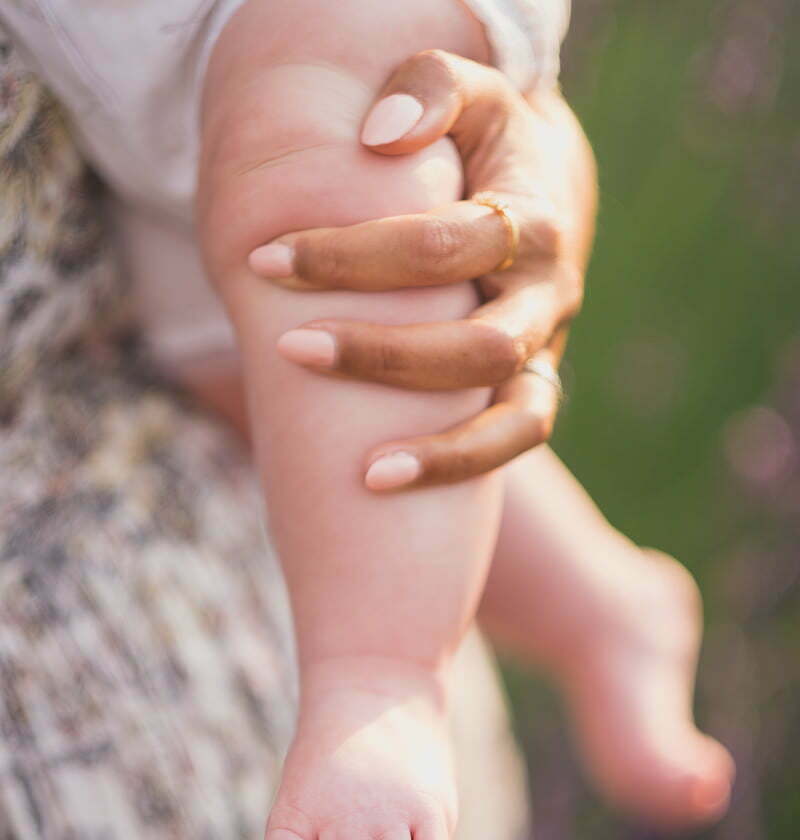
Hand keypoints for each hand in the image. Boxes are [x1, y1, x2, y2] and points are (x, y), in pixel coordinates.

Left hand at [250, 51, 595, 486]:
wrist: (541, 187)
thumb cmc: (480, 143)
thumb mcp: (466, 95)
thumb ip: (425, 91)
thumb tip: (379, 139)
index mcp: (530, 219)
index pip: (441, 244)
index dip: (350, 256)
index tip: (264, 261)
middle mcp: (547, 295)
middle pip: (480, 346)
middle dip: (382, 353)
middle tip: (289, 347)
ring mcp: (546, 351)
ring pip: (516, 418)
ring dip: (444, 450)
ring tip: (367, 473)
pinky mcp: (534, 388)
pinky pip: (513, 443)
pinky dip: (458, 468)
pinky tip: (380, 482)